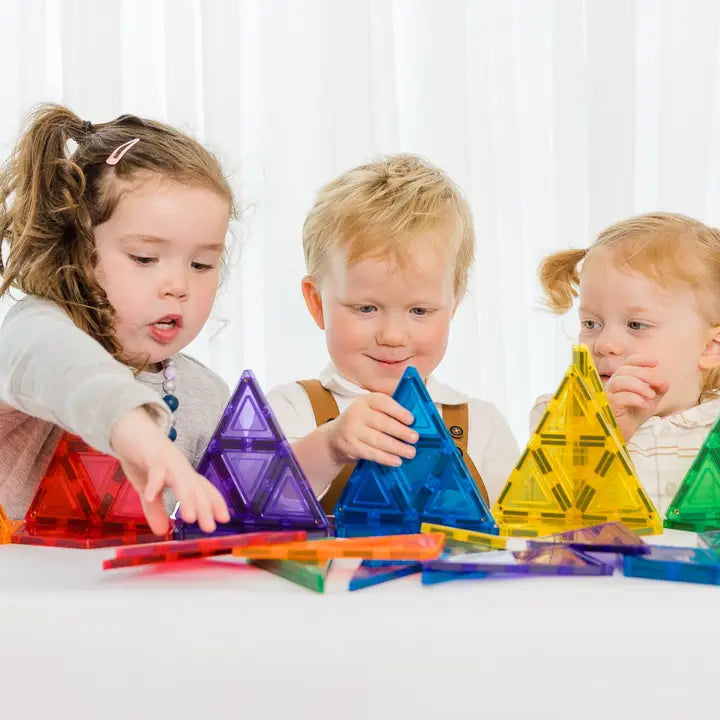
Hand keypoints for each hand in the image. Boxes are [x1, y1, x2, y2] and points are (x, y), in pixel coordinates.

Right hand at [110, 407, 229, 534]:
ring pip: (181, 479)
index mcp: (181, 474)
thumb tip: (161, 532)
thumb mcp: (147, 487)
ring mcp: (167, 460)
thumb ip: (155, 509)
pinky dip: (154, 482)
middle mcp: (179, 467)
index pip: (203, 489)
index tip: (225, 519)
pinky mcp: (150, 454)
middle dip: (204, 507)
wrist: (129, 426)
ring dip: (186, 497)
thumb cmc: (142, 456)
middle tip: (209, 528)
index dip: (215, 503)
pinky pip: (155, 469)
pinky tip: (152, 496)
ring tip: (190, 517)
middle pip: (196, 487)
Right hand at [326, 393, 418, 465]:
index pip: (383, 403)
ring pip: (378, 440)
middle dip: (401, 432)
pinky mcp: (351, 446)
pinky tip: (396, 460)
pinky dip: (386, 458)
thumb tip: (413, 423)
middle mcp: (357, 413)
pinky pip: (371, 453)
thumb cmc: (361, 422)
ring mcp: (352, 430)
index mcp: (366, 401)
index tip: (411, 420)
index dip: (398, 411)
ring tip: (410, 452)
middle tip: (415, 438)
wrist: (334, 437)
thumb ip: (388, 413)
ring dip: (397, 447)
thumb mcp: (370, 411)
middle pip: (382, 423)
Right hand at [605, 355, 668, 441]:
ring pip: (620, 381)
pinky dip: (634, 399)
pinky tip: (644, 405)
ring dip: (639, 386)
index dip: (641, 360)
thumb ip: (658, 390)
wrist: (623, 434)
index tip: (656, 362)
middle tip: (660, 382)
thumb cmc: (634, 416)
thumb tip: (665, 382)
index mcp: (622, 379)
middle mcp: (612, 384)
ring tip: (652, 396)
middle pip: (625, 370)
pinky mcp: (606, 406)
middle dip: (645, 374)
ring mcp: (607, 395)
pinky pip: (619, 397)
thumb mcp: (650, 400)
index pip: (628, 363)